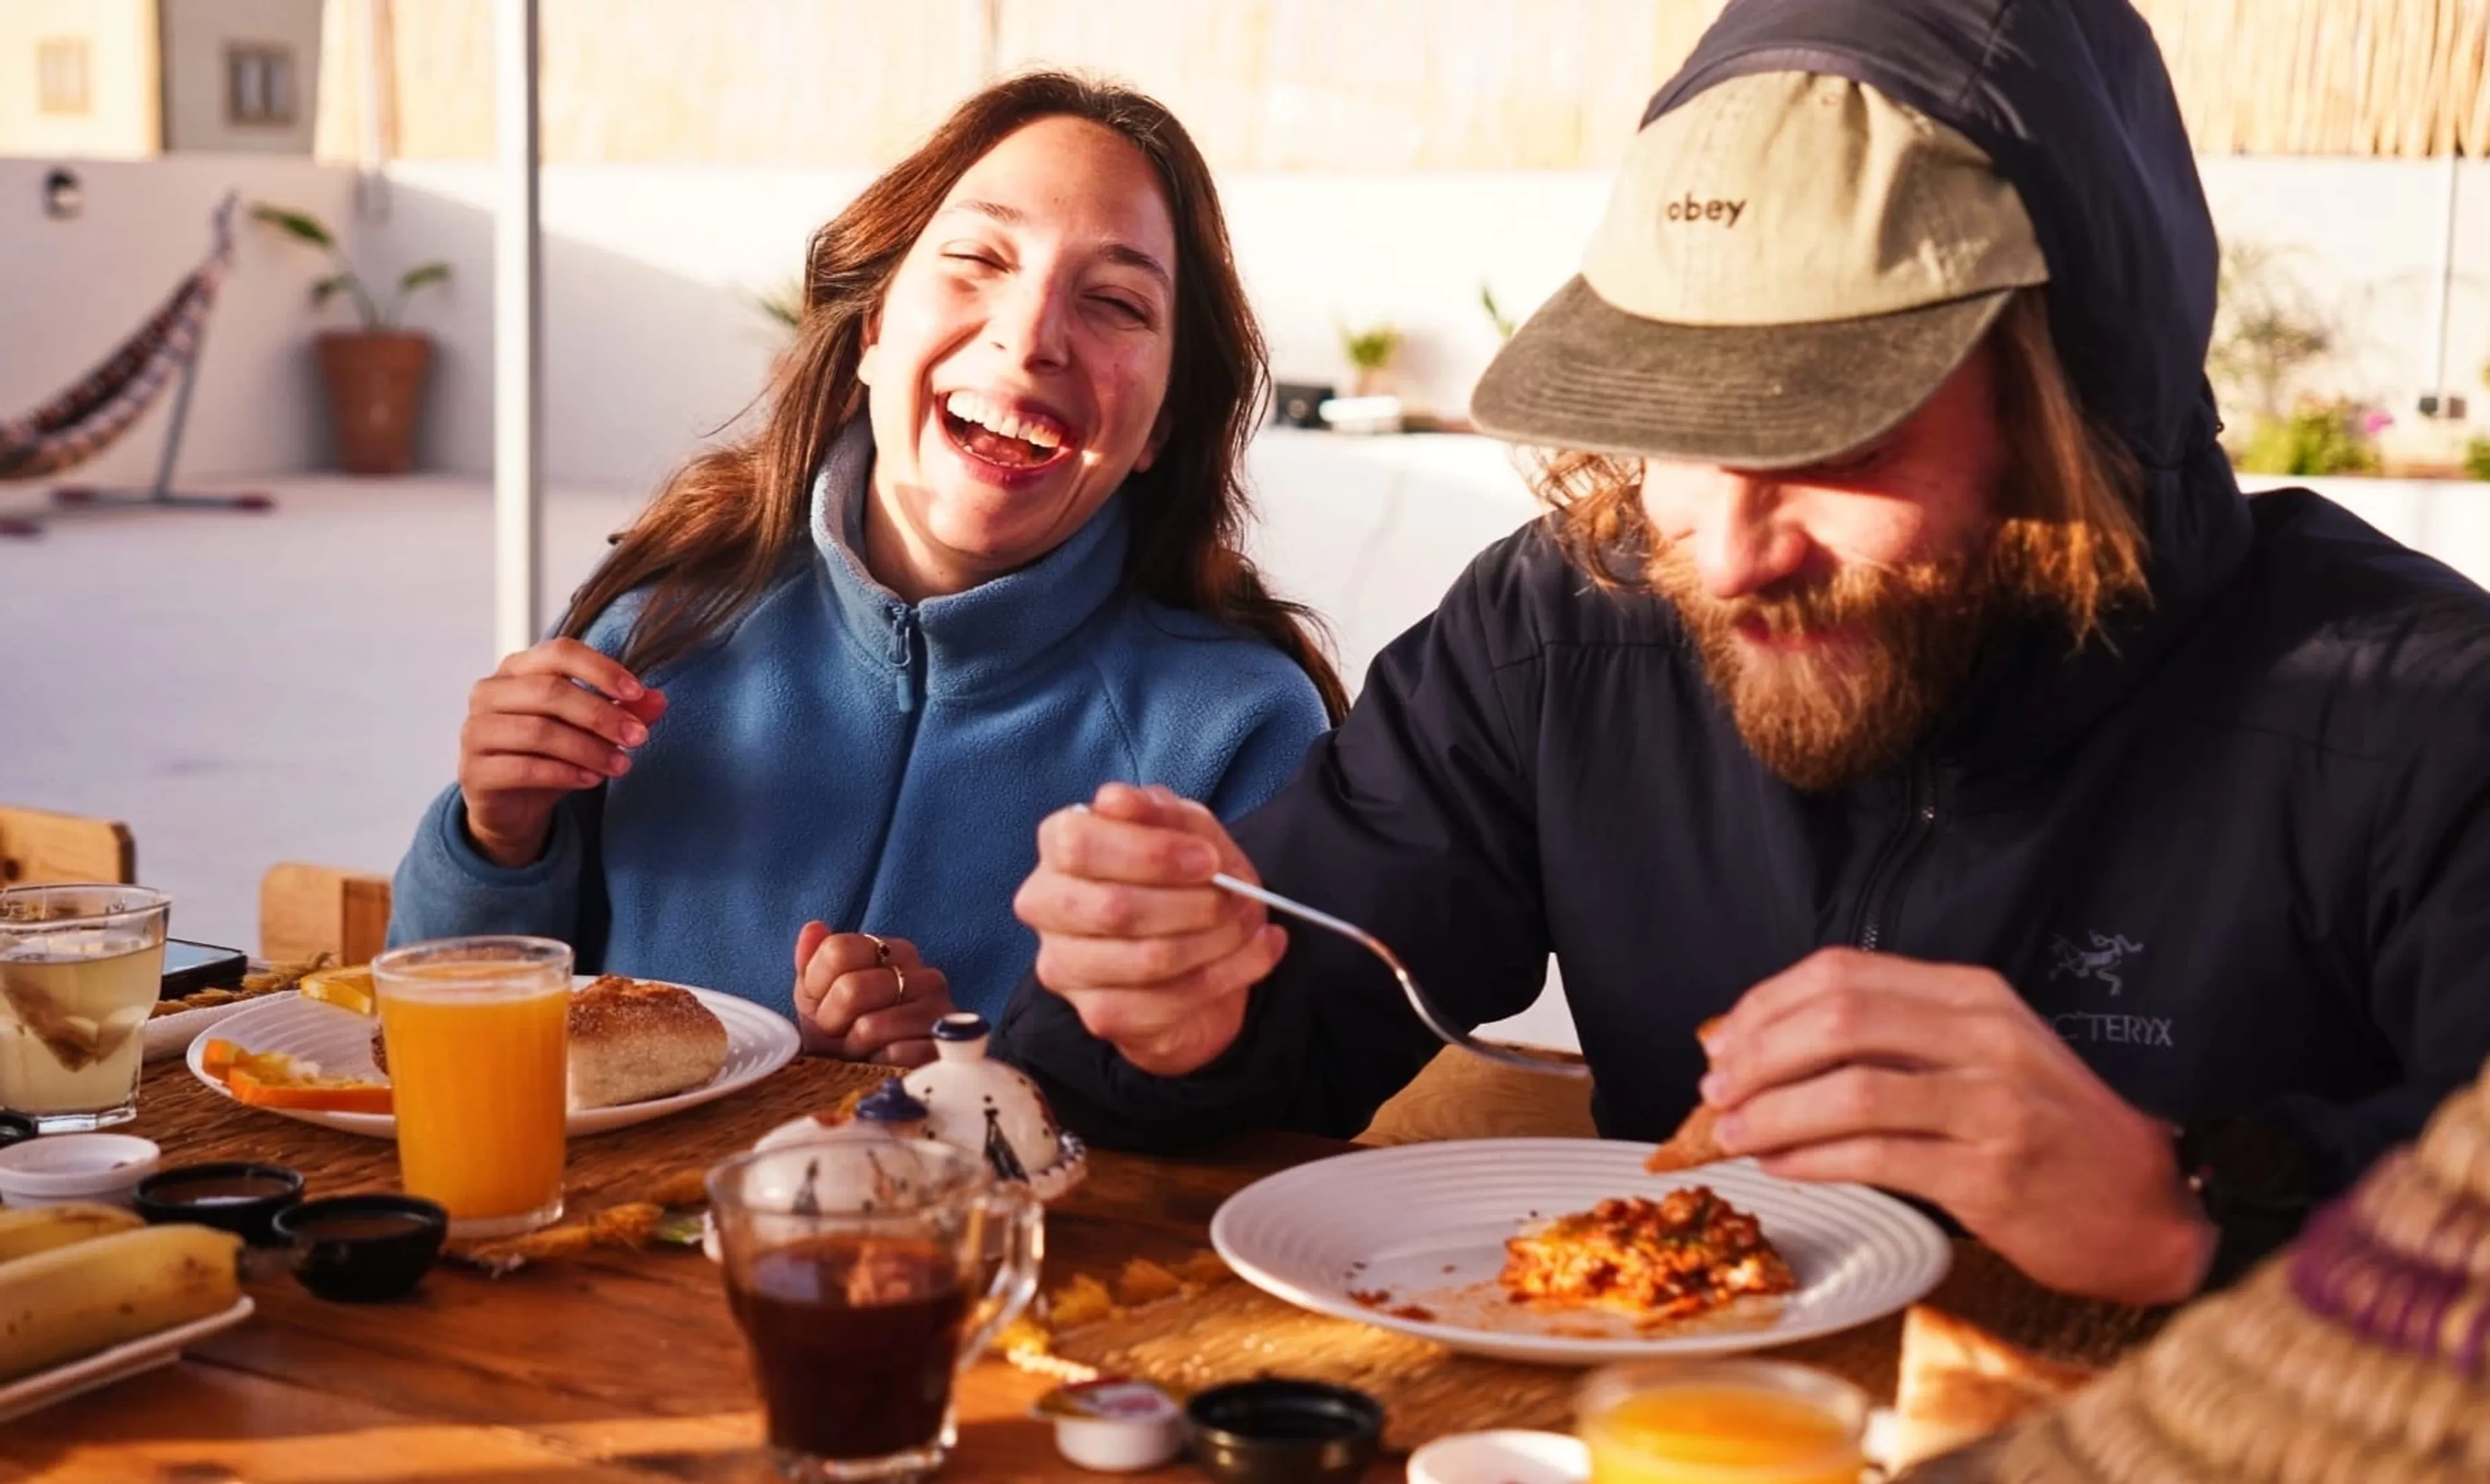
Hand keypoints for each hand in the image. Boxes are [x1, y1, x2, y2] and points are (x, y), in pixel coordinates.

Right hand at [458, 639, 665, 867]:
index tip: (638, 693)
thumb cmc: (549, 754)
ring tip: (622, 765)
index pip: (560, 652)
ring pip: (538, 732)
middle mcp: (490, 692)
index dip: (601, 669)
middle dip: (601, 714)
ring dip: (588, 749)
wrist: (511, 805)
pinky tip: (591, 780)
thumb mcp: (590, 730)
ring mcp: (476, 730)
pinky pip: (523, 768)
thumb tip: (659, 700)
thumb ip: (622, 710)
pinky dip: (564, 774)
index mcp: (517, 669)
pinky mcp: (474, 770)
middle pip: (550, 692)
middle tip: (638, 737)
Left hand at [793, 925, 953, 1066]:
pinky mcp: (945, 1049)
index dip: (817, 986)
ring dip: (854, 1048)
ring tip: (863, 1050)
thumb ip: (812, 960)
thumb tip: (813, 928)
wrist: (875, 1079)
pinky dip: (879, 1065)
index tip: (823, 1005)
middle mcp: (923, 974)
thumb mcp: (818, 997)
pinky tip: (884, 1064)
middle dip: (833, 1021)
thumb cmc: (845, 1034)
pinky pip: (895, 1055)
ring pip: (870, 1026)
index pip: (837, 950)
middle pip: (851, 988)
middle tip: (841, 1033)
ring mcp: (940, 1011)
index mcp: (893, 951)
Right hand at [1010, 782, 1287, 1076]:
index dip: (1150, 854)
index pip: (1079, 845)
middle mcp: (1046, 905)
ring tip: (1250, 922)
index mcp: (1059, 846)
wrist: (1201, 949)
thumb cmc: (1184, 877)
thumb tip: (1116, 799)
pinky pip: (1169, 1001)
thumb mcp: (1189, 830)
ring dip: (1217, 941)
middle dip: (1193, 904)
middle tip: (1237, 898)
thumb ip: (1160, 812)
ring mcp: (1064, 966)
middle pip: (1112, 909)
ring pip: (1146, 960)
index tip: (1208, 859)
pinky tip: (1257, 953)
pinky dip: (1229, 975)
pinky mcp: (1098, 1015)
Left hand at [1698, 948, 2215, 1304]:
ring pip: (1850, 1091)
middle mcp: (1986, 1037)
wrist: (2144, 1204)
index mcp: (1975, 995)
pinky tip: (1781, 1165)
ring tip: (1733, 1134)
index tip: (1723, 1043)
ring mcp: (1993, 1104)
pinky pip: (1876, 1157)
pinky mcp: (1991, 1174)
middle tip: (1715, 1090)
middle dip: (1756, 1055)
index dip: (1765, 1005)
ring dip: (1772, 1113)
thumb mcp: (1979, 1054)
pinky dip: (1811, 1160)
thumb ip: (1889, 1039)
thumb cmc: (2045, 1129)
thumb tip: (1761, 1043)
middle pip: (1838, 1021)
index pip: (1842, 974)